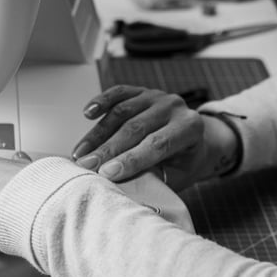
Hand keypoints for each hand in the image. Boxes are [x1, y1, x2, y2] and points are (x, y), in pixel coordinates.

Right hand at [71, 84, 211, 190]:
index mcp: (189, 127)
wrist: (196, 140)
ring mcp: (157, 96)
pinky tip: (87, 113)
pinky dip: (101, 101)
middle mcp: (174, 106)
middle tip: (86, 167)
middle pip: (135, 128)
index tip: (106, 174)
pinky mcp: (141, 91)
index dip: (130, 160)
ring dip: (97, 135)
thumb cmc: (185, 162)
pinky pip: (119, 93)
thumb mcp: (178, 175)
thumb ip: (155, 177)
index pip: (157, 144)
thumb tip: (123, 185)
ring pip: (122, 112)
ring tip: (80, 154)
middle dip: (108, 150)